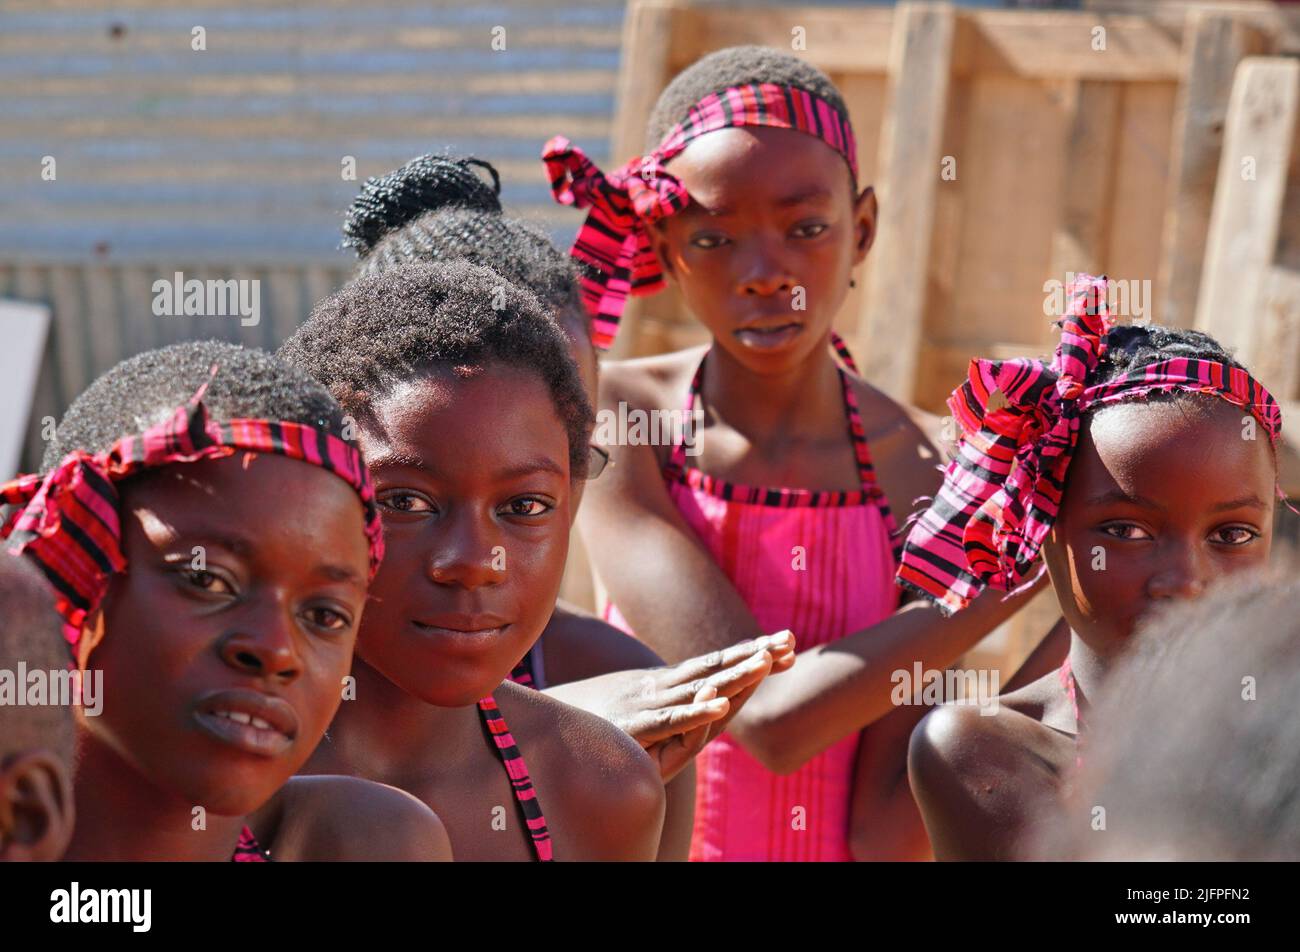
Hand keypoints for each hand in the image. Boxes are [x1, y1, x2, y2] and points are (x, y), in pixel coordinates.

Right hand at [606, 631, 795, 780]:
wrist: (545, 728)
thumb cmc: (591, 719)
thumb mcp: (634, 705)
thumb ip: (664, 701)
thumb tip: (691, 689)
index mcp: (664, 685)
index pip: (716, 664)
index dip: (749, 653)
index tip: (785, 643)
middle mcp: (660, 688)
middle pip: (715, 668)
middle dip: (754, 655)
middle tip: (790, 640)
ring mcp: (647, 704)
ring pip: (699, 689)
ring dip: (733, 676)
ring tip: (766, 663)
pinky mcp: (633, 727)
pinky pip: (669, 721)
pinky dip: (695, 713)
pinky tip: (720, 706)